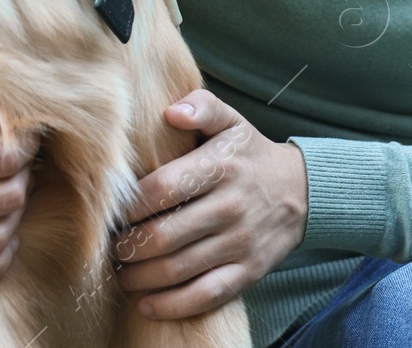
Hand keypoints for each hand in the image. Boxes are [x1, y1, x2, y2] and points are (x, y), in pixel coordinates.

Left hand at [111, 89, 307, 319]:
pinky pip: (205, 295)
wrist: (301, 192)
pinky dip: (171, 305)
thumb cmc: (249, 155)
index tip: (110, 211)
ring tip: (120, 272)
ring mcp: (240, 242)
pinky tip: (145, 303)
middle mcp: (230, 206)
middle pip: (163, 235)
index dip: (128, 205)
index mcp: (220, 166)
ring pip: (178, 269)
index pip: (161, 189)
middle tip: (110, 246)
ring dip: (139, 277)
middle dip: (126, 246)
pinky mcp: (248, 271)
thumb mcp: (231, 121)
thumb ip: (201, 107)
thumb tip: (170, 111)